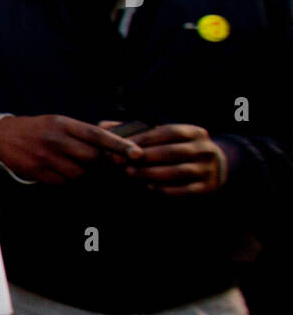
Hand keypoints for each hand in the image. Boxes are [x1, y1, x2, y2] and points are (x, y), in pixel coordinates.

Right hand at [0, 115, 141, 183]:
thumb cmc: (39, 129)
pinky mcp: (37, 171)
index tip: (137, 153)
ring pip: (78, 173)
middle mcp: (56, 139)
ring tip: (71, 165)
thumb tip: (117, 130)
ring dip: (81, 173)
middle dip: (98, 163)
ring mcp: (45, 156)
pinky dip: (65, 180)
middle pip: (91, 158)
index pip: (98, 135)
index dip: (119, 145)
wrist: (3, 136)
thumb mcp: (61, 122)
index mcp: (65, 124)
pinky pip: (62, 182)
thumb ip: (87, 129)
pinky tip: (58, 171)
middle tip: (98, 163)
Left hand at [100, 122, 226, 194]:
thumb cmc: (176, 149)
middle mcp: (205, 149)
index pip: (167, 132)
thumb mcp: (165, 137)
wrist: (212, 169)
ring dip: (151, 173)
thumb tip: (102, 125)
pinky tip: (147, 187)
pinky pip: (184, 190)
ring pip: (178, 171)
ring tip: (130, 173)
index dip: (143, 138)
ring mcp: (208, 169)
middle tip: (120, 162)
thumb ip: (136, 131)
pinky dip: (165, 188)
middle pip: (172, 152)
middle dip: (144, 157)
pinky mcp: (207, 187)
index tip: (120, 145)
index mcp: (195, 132)